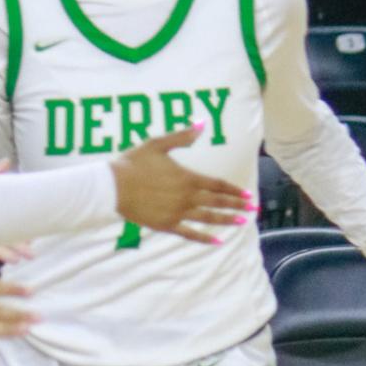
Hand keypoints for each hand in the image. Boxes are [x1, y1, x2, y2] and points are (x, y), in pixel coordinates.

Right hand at [111, 128, 257, 241]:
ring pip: (208, 218)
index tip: (247, 194)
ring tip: (241, 222)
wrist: (112, 187)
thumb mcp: (158, 144)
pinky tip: (217, 241)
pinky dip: (204, 238)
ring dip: (227, 220)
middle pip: (217, 202)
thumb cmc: (133, 163)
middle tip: (252, 209)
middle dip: (236, 205)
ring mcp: (177, 213)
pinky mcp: (167, 225)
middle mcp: (186, 197)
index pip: (216, 185)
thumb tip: (201, 124)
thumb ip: (182, 136)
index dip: (233, 190)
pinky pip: (190, 233)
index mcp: (187, 177)